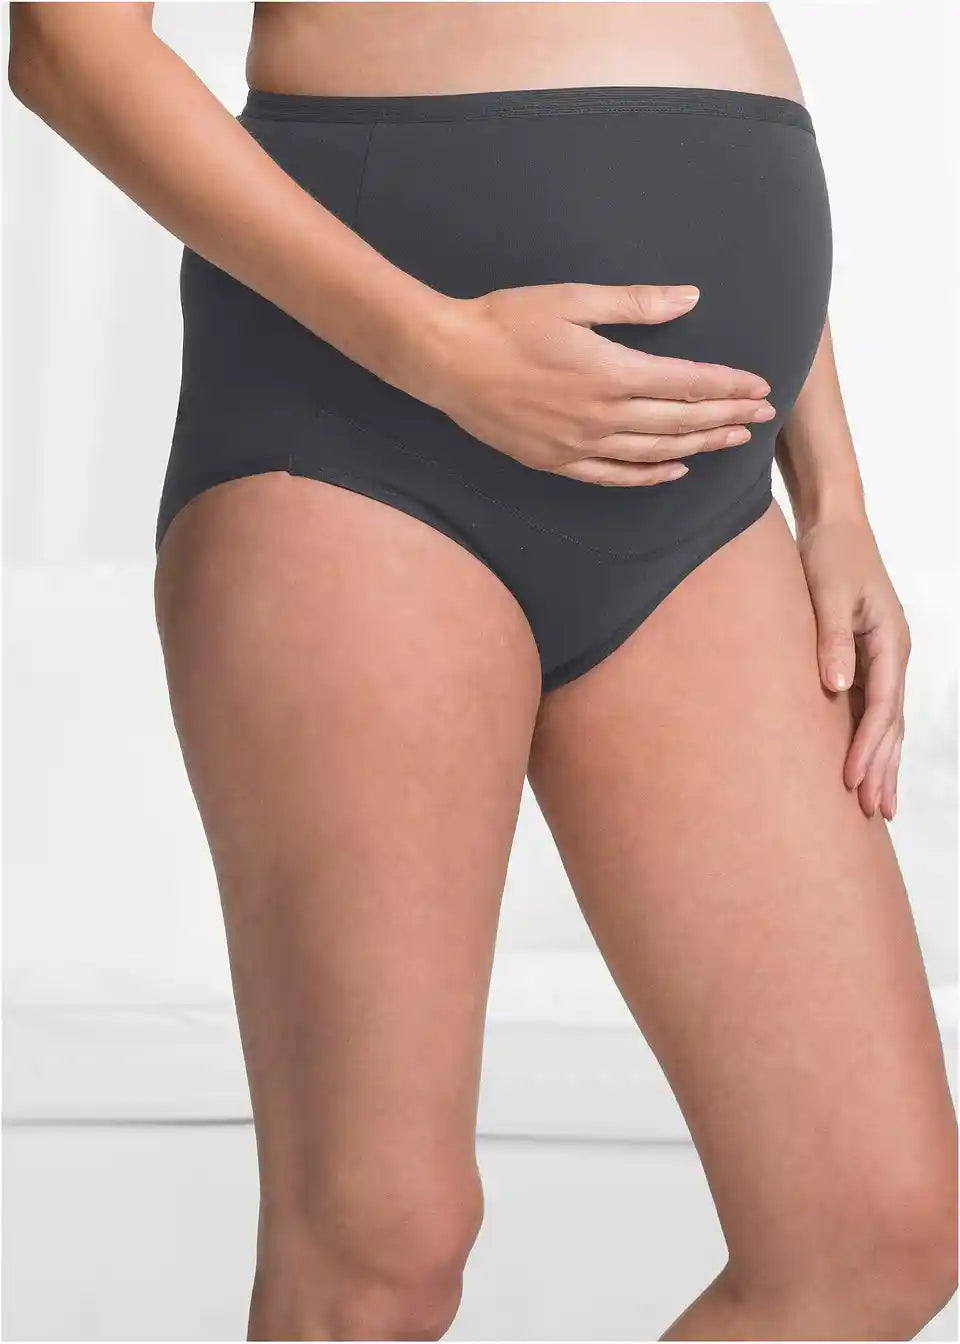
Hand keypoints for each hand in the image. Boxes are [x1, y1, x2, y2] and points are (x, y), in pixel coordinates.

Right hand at [416, 283, 774, 484]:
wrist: (448, 360)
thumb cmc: (506, 321)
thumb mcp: (572, 299)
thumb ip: (635, 304)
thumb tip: (689, 299)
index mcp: (612, 373)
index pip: (688, 385)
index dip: (729, 388)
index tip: (760, 388)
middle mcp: (602, 416)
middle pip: (680, 422)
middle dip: (726, 419)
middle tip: (762, 418)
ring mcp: (580, 444)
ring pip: (655, 452)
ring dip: (699, 447)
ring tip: (732, 441)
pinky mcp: (557, 460)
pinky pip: (614, 476)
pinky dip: (649, 475)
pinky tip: (674, 470)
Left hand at [798, 513, 909, 819]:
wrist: (834, 525)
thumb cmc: (828, 554)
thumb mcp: (825, 592)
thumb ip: (830, 639)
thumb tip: (837, 688)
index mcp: (889, 641)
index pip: (882, 707)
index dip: (867, 747)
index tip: (851, 781)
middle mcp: (893, 654)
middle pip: (892, 723)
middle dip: (883, 768)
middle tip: (875, 812)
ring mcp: (883, 658)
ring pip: (887, 721)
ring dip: (883, 762)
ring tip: (880, 806)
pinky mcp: (865, 657)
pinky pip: (873, 708)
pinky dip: (871, 739)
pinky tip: (865, 764)